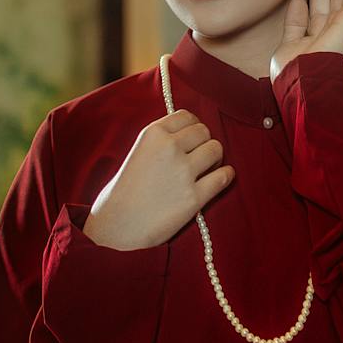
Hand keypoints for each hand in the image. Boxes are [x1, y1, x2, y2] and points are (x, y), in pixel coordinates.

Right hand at [82, 110, 232, 249]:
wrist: (117, 226)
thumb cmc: (124, 192)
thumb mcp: (138, 152)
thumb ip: (162, 142)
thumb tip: (191, 137)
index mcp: (153, 134)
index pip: (186, 116)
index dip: (193, 127)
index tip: (193, 138)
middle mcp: (169, 148)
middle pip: (204, 131)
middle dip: (204, 142)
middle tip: (200, 157)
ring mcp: (183, 172)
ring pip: (216, 149)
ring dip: (215, 158)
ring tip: (207, 169)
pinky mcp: (194, 197)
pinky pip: (223, 176)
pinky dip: (225, 176)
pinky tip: (220, 179)